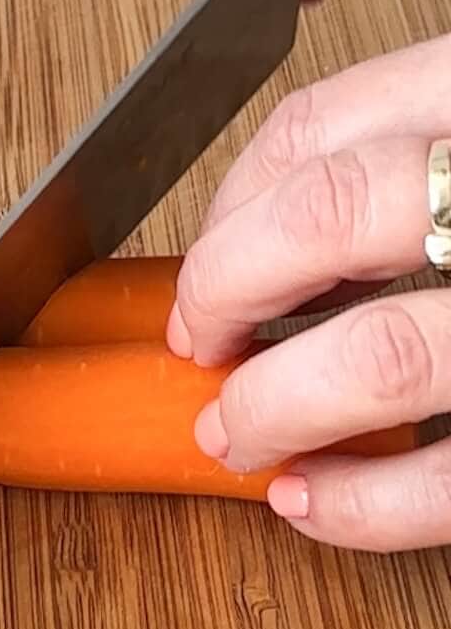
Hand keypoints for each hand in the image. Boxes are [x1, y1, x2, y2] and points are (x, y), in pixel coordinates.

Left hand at [167, 37, 450, 550]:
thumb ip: (426, 151)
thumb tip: (271, 237)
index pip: (319, 124)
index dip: (231, 204)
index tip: (208, 260)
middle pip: (332, 215)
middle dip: (228, 287)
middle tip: (201, 340)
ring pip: (391, 353)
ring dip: (278, 407)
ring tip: (237, 434)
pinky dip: (365, 504)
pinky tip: (311, 503)